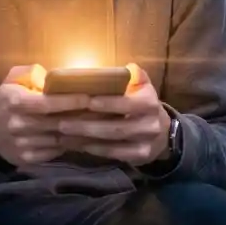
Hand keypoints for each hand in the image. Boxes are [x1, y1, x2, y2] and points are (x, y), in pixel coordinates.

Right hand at [0, 65, 90, 166]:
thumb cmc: (7, 101)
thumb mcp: (13, 81)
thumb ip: (32, 74)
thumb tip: (56, 76)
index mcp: (15, 102)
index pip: (46, 103)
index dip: (69, 101)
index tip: (89, 97)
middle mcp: (18, 124)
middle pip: (56, 122)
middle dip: (81, 117)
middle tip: (103, 111)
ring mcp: (23, 144)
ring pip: (59, 139)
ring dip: (80, 133)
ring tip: (100, 125)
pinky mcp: (28, 159)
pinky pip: (55, 152)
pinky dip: (70, 145)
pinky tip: (84, 138)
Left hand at [55, 64, 171, 166]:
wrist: (163, 134)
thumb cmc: (142, 104)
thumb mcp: (142, 87)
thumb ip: (134, 76)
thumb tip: (126, 68)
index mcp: (149, 103)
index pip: (128, 104)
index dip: (107, 103)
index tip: (85, 101)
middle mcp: (150, 125)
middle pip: (116, 127)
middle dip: (87, 125)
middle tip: (62, 122)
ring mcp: (145, 143)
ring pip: (112, 142)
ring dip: (85, 138)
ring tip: (63, 134)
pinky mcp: (139, 156)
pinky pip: (113, 154)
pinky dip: (93, 149)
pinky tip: (76, 144)